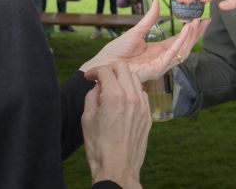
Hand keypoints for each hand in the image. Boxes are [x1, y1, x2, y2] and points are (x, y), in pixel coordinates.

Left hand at [79, 0, 209, 82]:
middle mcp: (162, 58)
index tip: (200, 19)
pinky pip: (171, 56)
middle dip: (196, 34)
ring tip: (197, 23)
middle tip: (206, 20)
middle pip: (184, 46)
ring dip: (190, 37)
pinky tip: (185, 33)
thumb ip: (149, 19)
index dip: (190, 30)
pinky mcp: (156, 69)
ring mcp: (160, 65)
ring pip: (181, 51)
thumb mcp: (136, 31)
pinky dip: (179, 44)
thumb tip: (157, 2)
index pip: (179, 40)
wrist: (104, 65)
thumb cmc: (116, 52)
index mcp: (157, 50)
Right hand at [82, 62, 149, 188]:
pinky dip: (132, 91)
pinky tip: (124, 100)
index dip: (94, 71)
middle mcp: (132, 96)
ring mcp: (143, 105)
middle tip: (101, 78)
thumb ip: (92, 96)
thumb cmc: (99, 145)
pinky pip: (142, 93)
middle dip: (110, 69)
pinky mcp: (148, 115)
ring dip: (122, 78)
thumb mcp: (87, 118)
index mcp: (114, 95)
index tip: (89, 77)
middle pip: (123, 68)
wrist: (117, 167)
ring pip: (135, 79)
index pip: (105, 70)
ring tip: (113, 88)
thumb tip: (98, 86)